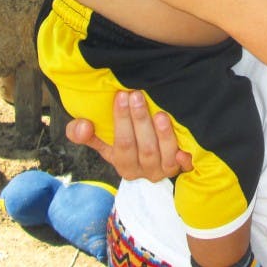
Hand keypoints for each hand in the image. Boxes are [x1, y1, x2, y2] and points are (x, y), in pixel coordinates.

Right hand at [65, 90, 192, 180]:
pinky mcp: (182, 168)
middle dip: (140, 120)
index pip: (122, 145)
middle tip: (138, 95)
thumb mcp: (103, 140)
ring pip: (165, 156)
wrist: (150, 157)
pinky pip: (186, 166)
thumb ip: (83, 133)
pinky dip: (185, 158)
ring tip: (160, 114)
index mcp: (124, 165)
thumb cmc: (125, 142)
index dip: (121, 121)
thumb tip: (81, 125)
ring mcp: (165, 170)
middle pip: (144, 149)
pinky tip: (183, 148)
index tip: (121, 96)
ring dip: (163, 135)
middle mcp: (145, 171)